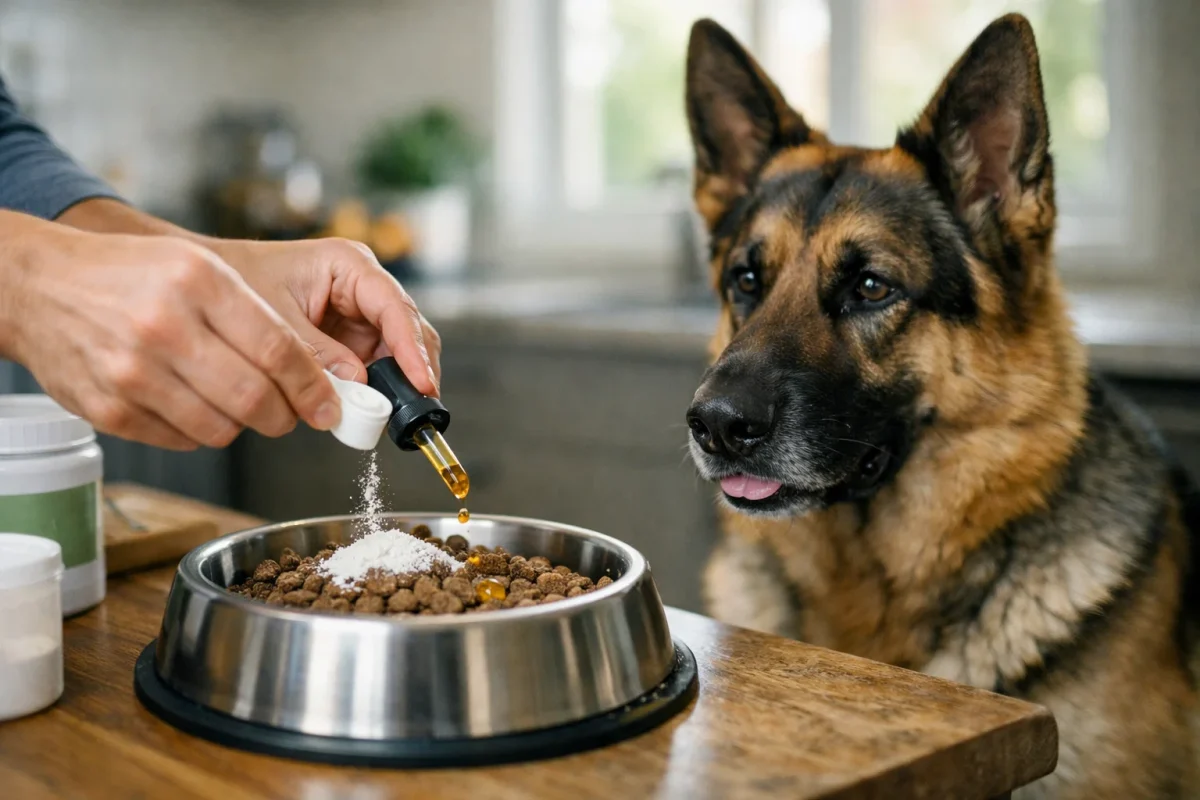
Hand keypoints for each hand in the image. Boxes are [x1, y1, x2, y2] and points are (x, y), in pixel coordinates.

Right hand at [0, 211, 340, 449]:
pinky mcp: (109, 409)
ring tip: (237, 403)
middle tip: (291, 414)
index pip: (278, 350)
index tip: (330, 404)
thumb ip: (258, 316)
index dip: (313, 387)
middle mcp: (164, 326)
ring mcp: (132, 371)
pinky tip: (191, 403)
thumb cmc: (132, 275)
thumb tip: (317, 374)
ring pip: (221, 429)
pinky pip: (182, 440)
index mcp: (198, 281)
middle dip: (287, 416)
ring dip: (244, 426)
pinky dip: (200, 431)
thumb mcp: (200, 269)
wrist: (40, 286)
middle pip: (255, 398)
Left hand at [210, 237, 440, 394]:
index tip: (421, 383)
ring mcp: (359, 315)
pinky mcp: (350, 340)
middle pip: (408, 331)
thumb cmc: (236, 283)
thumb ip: (317, 353)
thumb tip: (356, 385)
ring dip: (392, 384)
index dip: (412, 348)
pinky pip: (373, 368)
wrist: (204, 285)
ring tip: (385, 413)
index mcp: (350, 265)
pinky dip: (372, 390)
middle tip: (413, 409)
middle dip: (413, 370)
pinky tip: (366, 408)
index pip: (395, 307)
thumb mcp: (275, 318)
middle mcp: (363, 288)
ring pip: (396, 354)